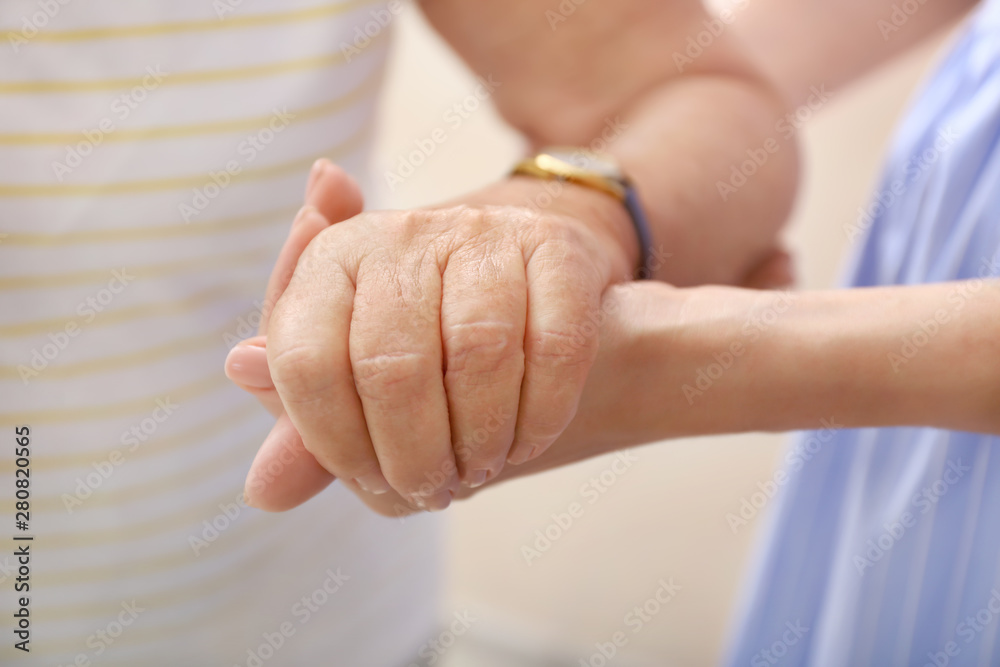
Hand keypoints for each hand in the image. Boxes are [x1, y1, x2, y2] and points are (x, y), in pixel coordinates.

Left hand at [228, 173, 635, 511]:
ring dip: (479, 440)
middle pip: (391, 365)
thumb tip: (263, 490)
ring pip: (478, 354)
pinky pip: (554, 347)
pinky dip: (541, 416)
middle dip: (412, 455)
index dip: (333, 442)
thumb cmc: (429, 345)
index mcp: (329, 262)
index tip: (367, 478)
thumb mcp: (358, 387)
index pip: (305, 360)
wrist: (527, 289)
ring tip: (476, 468)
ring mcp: (483, 235)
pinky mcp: (558, 249)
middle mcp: (399, 235)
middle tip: (430, 488)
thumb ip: (308, 436)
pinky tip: (525, 441)